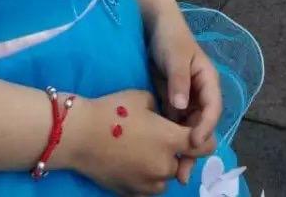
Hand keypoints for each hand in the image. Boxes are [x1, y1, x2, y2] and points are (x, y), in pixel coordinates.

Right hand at [60, 89, 211, 194]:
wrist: (80, 135)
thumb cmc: (112, 110)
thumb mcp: (143, 98)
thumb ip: (162, 110)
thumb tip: (165, 118)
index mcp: (171, 140)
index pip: (205, 146)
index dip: (203, 138)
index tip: (194, 132)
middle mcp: (164, 165)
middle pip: (183, 161)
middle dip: (177, 151)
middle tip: (159, 136)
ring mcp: (149, 183)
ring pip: (167, 176)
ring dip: (162, 165)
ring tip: (144, 148)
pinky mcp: (134, 192)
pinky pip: (150, 186)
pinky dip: (148, 176)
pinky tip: (133, 160)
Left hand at [148, 9, 221, 185]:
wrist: (153, 25)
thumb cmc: (170, 37)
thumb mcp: (175, 56)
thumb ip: (179, 80)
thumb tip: (181, 106)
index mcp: (208, 80)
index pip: (212, 108)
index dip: (206, 127)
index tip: (194, 143)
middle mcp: (200, 93)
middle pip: (202, 124)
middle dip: (195, 147)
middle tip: (184, 172)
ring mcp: (186, 98)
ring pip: (189, 128)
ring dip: (184, 148)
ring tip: (176, 172)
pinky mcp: (172, 101)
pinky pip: (175, 123)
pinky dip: (172, 138)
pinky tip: (164, 153)